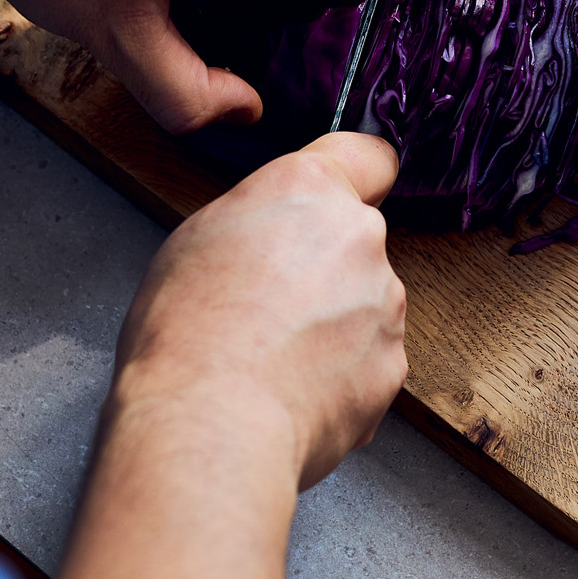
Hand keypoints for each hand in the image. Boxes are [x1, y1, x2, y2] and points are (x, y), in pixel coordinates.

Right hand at [114, 132, 407, 486]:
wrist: (210, 421)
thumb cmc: (185, 331)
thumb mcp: (196, 237)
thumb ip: (260, 219)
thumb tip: (275, 237)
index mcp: (308, 188)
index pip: (370, 156)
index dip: (355, 178)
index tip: (340, 200)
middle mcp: (360, 235)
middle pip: (357, 240)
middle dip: (327, 267)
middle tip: (270, 305)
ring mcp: (384, 302)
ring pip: (366, 304)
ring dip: (335, 325)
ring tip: (274, 359)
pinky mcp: (393, 365)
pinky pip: (369, 363)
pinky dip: (341, 378)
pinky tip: (293, 393)